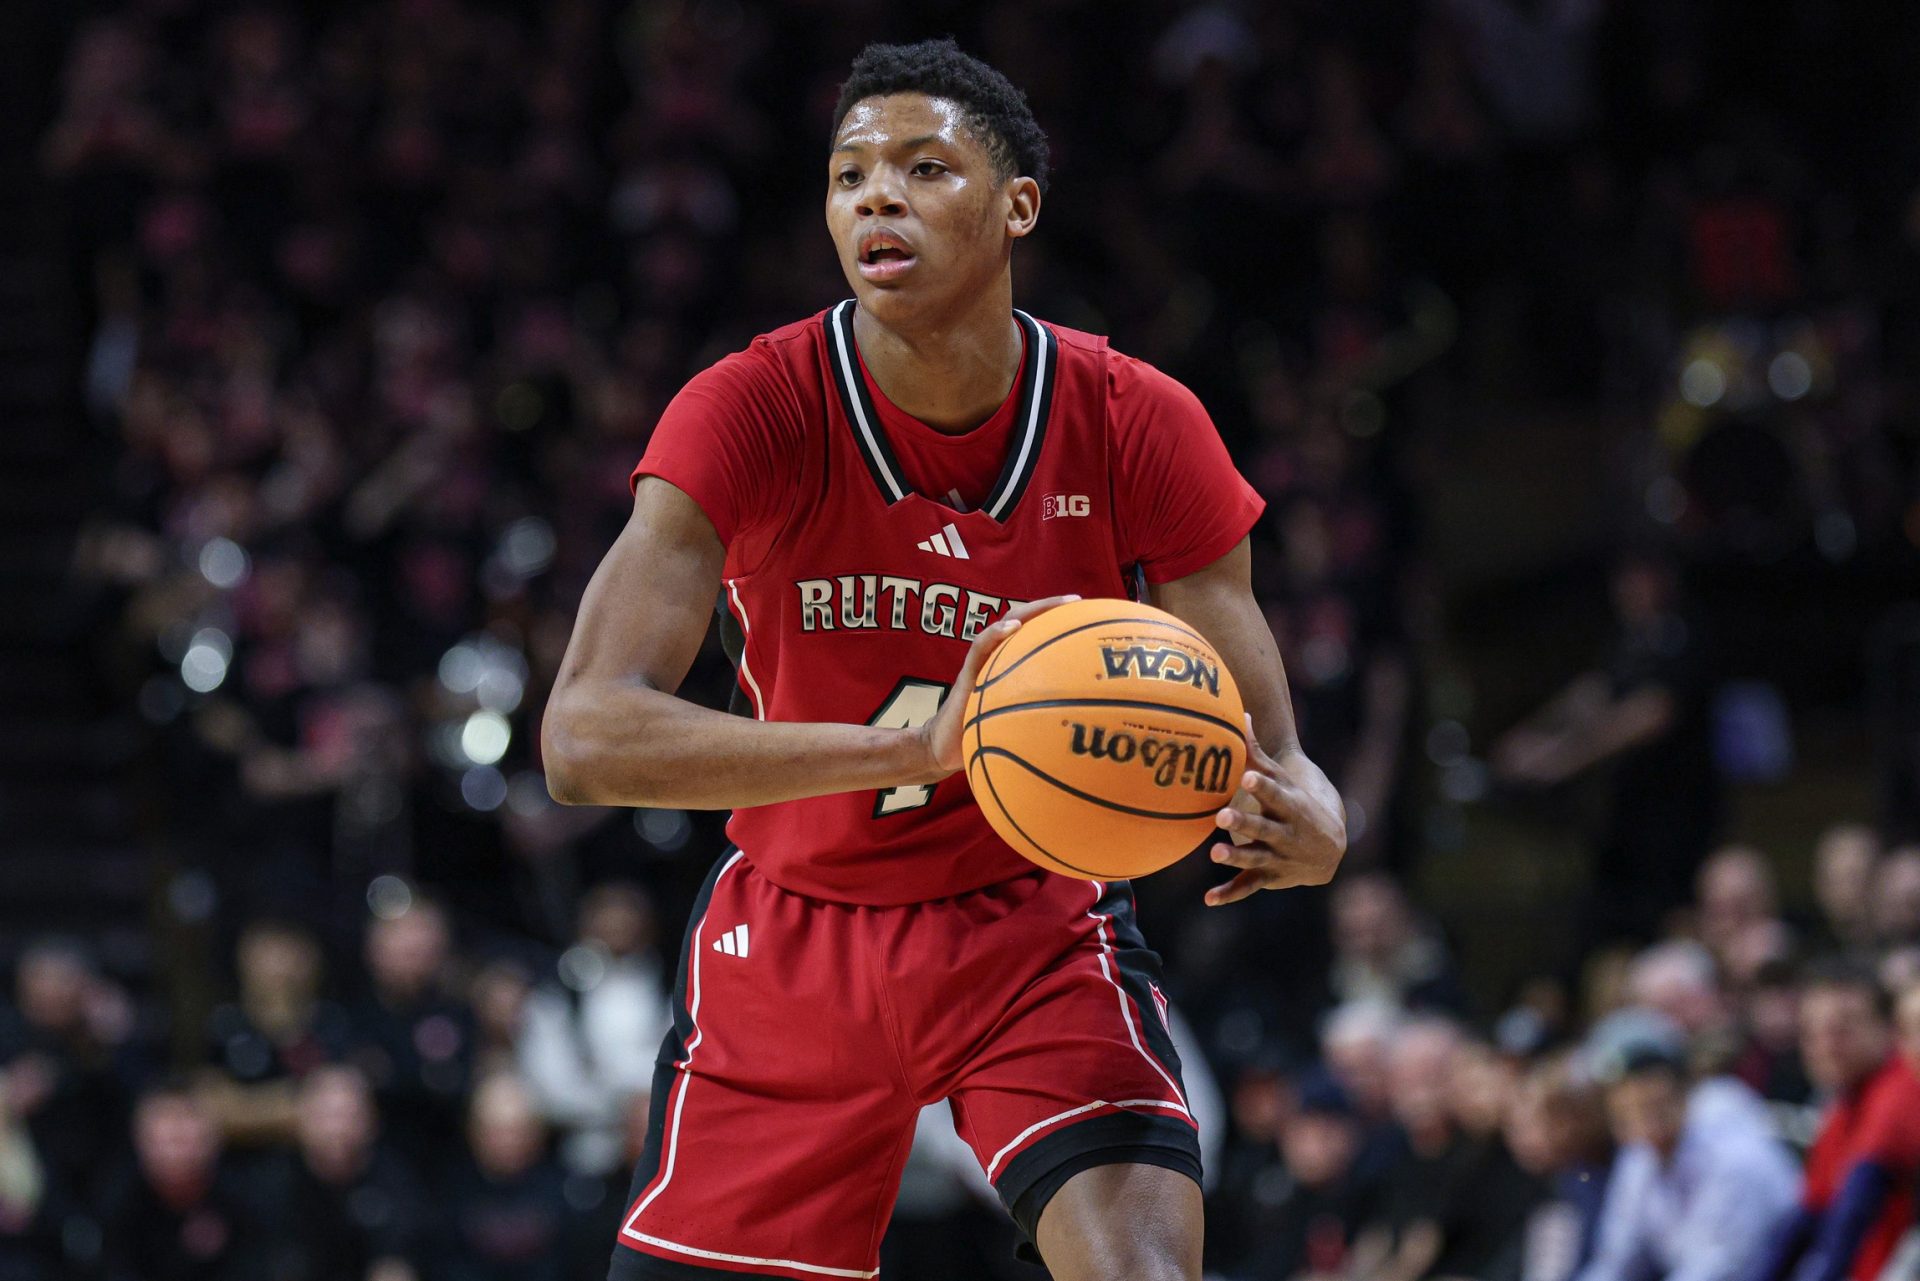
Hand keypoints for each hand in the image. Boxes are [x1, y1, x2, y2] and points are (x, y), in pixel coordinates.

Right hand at [917, 594, 1079, 775]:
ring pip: (1003, 625)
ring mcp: (981, 663)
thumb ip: (1041, 715)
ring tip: (1051, 606)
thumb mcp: (1018, 724)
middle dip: (1048, 606)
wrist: (944, 747)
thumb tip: (1082, 726)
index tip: (1086, 612)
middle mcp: (996, 657)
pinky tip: (1012, 628)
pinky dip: (995, 634)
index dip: (1057, 620)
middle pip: (1022, 619)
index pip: (1034, 632)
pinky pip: (979, 648)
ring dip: (1028, 612)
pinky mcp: (967, 675)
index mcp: (1009, 665)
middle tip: (1075, 601)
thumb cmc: (983, 736)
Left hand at [1205, 714, 1346, 905]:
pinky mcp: (1268, 877)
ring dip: (1236, 857)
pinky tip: (1209, 898)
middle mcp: (1286, 833)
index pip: (1276, 794)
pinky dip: (1230, 894)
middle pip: (1264, 828)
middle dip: (1245, 823)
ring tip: (1214, 852)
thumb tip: (1239, 715)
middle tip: (1221, 817)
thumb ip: (1258, 755)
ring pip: (1255, 858)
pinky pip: (1248, 887)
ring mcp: (1278, 857)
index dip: (1262, 787)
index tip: (1247, 777)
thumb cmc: (1296, 803)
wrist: (1330, 847)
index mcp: (1290, 806)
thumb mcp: (1284, 780)